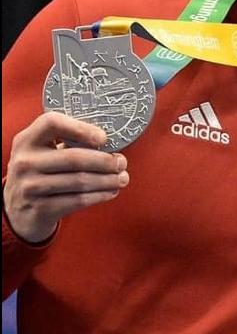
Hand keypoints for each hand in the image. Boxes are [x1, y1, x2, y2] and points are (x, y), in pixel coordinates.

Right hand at [3, 112, 128, 242]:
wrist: (18, 210)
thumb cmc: (40, 174)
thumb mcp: (43, 153)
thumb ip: (67, 143)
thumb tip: (112, 142)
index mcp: (27, 140)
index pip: (51, 123)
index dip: (81, 128)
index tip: (104, 138)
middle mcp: (25, 162)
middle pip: (74, 158)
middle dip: (105, 161)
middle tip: (122, 162)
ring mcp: (30, 187)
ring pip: (80, 181)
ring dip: (108, 180)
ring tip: (122, 178)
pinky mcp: (40, 208)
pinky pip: (78, 200)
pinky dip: (100, 195)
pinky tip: (111, 191)